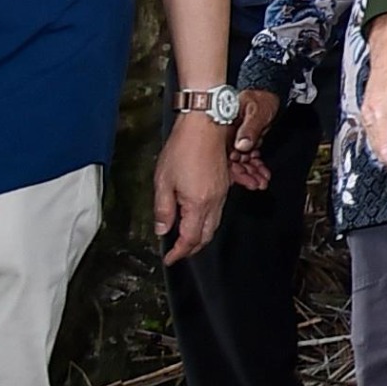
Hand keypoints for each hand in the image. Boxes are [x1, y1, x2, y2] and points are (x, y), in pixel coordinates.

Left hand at [152, 116, 228, 263]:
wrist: (205, 127)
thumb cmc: (184, 148)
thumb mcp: (163, 181)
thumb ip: (163, 209)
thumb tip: (162, 229)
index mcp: (198, 203)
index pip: (190, 238)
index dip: (179, 252)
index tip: (170, 259)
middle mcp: (214, 201)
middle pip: (206, 235)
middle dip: (192, 248)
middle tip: (178, 253)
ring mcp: (222, 193)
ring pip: (214, 224)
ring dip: (200, 236)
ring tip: (185, 239)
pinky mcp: (224, 184)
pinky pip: (218, 211)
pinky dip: (207, 222)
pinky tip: (197, 218)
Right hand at [228, 88, 280, 190]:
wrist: (268, 94)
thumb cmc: (260, 98)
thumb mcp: (256, 111)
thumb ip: (249, 128)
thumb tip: (242, 144)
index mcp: (224, 128)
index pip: (224, 154)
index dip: (235, 169)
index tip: (246, 178)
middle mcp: (226, 137)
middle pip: (231, 161)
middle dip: (245, 175)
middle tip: (257, 183)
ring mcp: (234, 140)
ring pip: (240, 162)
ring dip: (251, 173)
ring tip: (262, 181)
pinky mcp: (243, 142)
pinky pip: (247, 157)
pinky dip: (255, 166)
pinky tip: (262, 173)